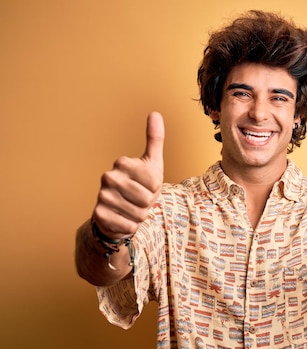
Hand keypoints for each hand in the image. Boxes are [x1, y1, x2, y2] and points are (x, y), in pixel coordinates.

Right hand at [92, 112, 164, 238]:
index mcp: (122, 163)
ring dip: (140, 216)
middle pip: (147, 198)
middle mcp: (108, 177)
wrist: (119, 212)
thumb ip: (154, 139)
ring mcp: (101, 196)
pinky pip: (129, 226)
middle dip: (148, 204)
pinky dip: (131, 227)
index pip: (155, 182)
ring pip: (139, 214)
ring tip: (131, 209)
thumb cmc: (140, 186)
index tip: (147, 185)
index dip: (156, 189)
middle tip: (139, 200)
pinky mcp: (99, 215)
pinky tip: (123, 219)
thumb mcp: (151, 163)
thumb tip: (155, 113)